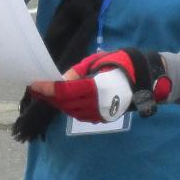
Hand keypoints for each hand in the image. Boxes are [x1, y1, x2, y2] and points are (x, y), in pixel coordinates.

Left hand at [28, 48, 169, 123]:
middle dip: (50, 96)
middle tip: (35, 87)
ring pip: (71, 111)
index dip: (49, 89)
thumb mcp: (99, 61)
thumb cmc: (121, 65)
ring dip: (57, 102)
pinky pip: (79, 114)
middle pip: (66, 103)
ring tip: (45, 92)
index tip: (35, 84)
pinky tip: (61, 99)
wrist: (144, 80)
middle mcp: (99, 104)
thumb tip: (61, 80)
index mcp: (98, 88)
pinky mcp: (102, 118)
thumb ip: (78, 71)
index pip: (67, 91)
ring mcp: (101, 114)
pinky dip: (68, 107)